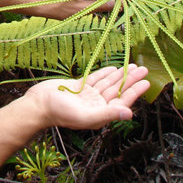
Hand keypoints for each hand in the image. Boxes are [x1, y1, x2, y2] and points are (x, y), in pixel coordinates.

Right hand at [24, 65, 149, 129]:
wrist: (37, 105)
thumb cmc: (58, 113)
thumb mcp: (85, 115)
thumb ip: (107, 115)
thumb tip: (130, 114)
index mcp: (100, 114)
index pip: (122, 101)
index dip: (134, 92)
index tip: (146, 82)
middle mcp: (96, 105)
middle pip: (117, 90)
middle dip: (130, 80)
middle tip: (143, 69)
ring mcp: (87, 96)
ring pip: (108, 83)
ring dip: (120, 75)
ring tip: (132, 66)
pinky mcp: (78, 87)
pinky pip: (95, 79)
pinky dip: (105, 73)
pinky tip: (113, 68)